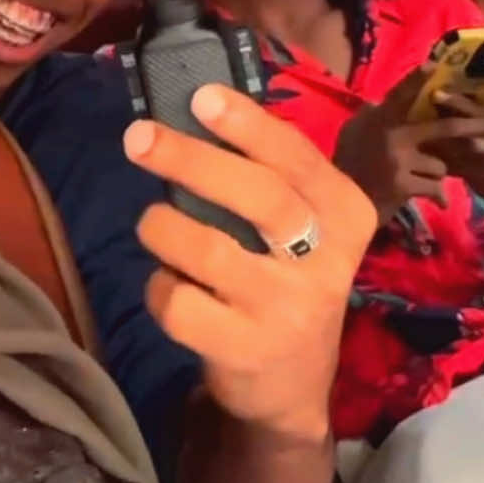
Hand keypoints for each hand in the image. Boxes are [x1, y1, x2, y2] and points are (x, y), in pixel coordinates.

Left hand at [128, 87, 375, 444]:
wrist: (291, 386)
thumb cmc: (284, 277)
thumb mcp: (300, 227)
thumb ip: (264, 174)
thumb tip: (195, 105)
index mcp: (345, 216)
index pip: (298, 159)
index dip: (248, 124)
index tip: (200, 96)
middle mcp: (326, 262)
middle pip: (259, 196)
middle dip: (192, 159)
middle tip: (138, 137)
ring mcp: (288, 310)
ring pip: (208, 249)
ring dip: (163, 227)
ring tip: (154, 224)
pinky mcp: (246, 350)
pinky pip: (180, 304)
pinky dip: (159, 286)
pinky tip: (170, 286)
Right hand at [333, 69, 483, 219]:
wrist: (342, 202)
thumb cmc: (348, 163)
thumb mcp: (353, 132)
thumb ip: (370, 116)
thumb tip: (381, 101)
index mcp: (379, 120)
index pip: (401, 95)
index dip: (416, 80)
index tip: (432, 65)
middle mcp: (391, 135)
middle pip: (441, 129)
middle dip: (471, 127)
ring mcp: (398, 160)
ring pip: (439, 164)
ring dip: (435, 174)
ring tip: (420, 180)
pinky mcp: (403, 185)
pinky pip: (435, 188)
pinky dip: (438, 196)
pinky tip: (436, 201)